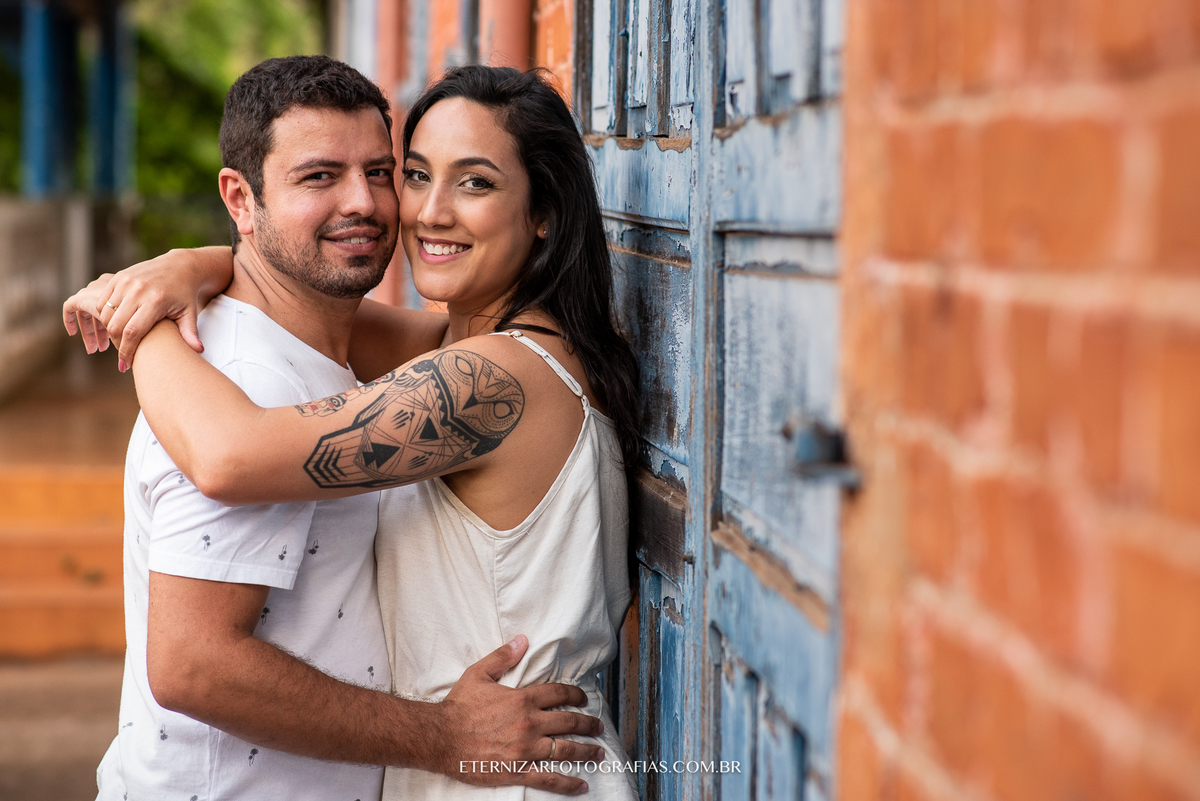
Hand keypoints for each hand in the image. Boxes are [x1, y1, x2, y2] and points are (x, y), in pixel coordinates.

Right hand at [62, 249, 211, 366]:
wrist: (181, 266)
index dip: (126, 351)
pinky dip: (104, 315)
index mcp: (156, 301)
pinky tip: (114, 325)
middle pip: (116, 325)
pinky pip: (102, 301)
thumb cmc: (186, 295)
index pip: (133, 332)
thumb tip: (199, 351)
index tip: (125, 366)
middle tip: (122, 354)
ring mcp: (126, 281)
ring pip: (105, 314)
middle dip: (116, 344)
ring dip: (108, 330)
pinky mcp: (118, 277)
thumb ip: (190, 333)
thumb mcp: (189, 313)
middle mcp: (138, 290)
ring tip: (119, 340)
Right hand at [432, 635, 604, 793]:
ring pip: (565, 750)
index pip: (558, 694)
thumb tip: (522, 640)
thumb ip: (503, 657)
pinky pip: (549, 778)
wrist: (440, 737)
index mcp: (522, 699)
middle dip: (588, 724)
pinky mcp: (517, 770)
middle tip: (599, 726)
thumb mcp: (479, 674)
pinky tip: (581, 783)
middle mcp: (529, 724)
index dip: (575, 695)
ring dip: (586, 751)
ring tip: (598, 752)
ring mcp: (525, 749)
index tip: (583, 698)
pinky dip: (568, 782)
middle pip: (569, 722)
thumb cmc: (458, 706)